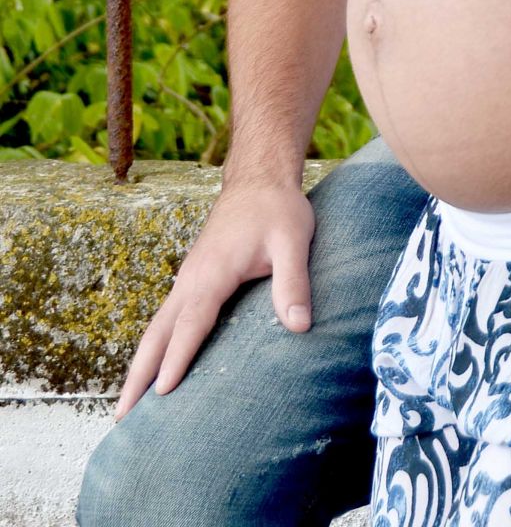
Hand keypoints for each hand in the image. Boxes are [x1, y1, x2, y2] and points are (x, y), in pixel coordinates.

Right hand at [115, 181, 314, 418]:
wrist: (259, 180)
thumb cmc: (277, 210)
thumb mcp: (294, 241)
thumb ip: (294, 283)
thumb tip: (300, 327)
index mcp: (212, 273)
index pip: (190, 324)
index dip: (177, 359)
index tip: (161, 395)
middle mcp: (191, 280)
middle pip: (157, 334)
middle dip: (138, 375)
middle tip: (121, 418)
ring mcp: (188, 280)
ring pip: (156, 328)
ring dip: (140, 366)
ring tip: (127, 408)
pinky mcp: (193, 280)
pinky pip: (167, 320)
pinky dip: (154, 348)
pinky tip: (156, 370)